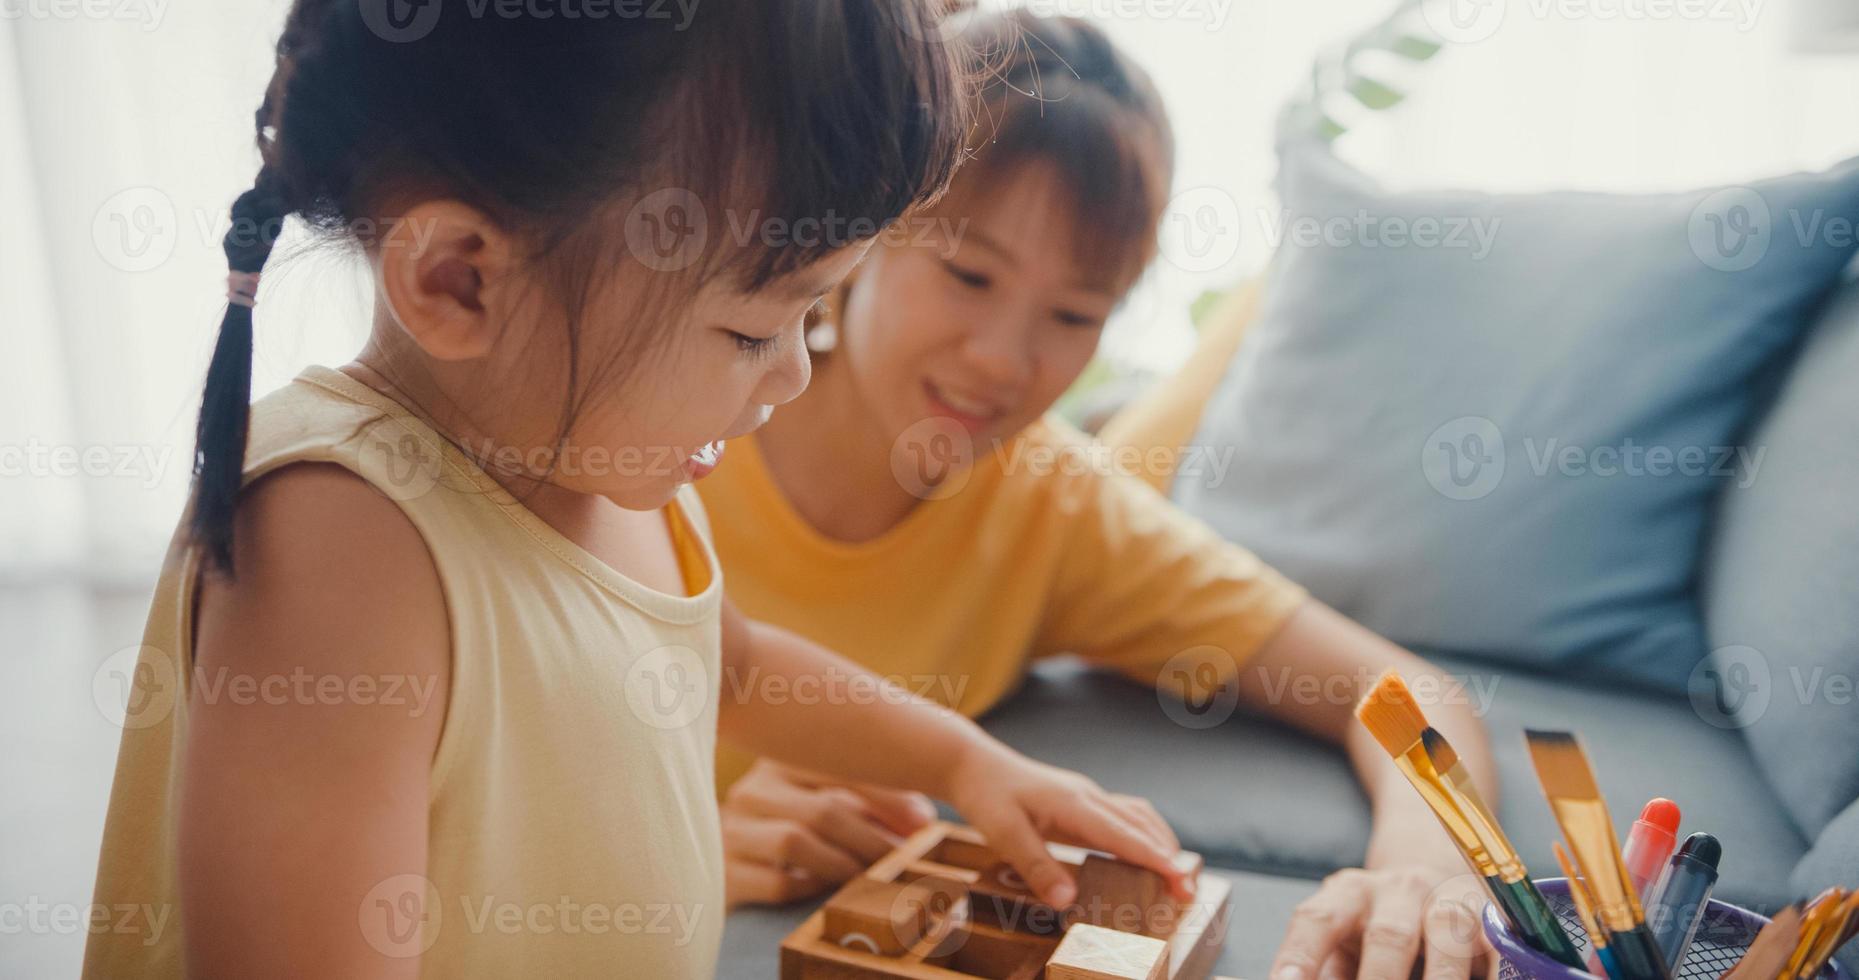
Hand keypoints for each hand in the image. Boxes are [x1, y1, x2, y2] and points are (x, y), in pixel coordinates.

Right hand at [722, 759, 937, 908]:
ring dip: (846, 865)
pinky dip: (812, 889)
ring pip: (796, 841)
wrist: (727, 876)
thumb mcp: (825, 809)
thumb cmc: (791, 837)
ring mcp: (731, 831)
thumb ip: (867, 804)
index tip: (924, 822)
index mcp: (780, 761)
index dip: (886, 796)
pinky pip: (777, 882)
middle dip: (873, 838)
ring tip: (872, 879)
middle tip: (905, 861)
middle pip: (822, 808)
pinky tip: (829, 895)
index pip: (837, 768)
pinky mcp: (722, 874)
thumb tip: (922, 818)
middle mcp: (751, 790)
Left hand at [942, 741, 1191, 909]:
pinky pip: (1126, 817)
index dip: (1153, 858)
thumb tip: (1067, 901)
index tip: (1179, 878)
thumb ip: (1035, 866)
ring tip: (1178, 879)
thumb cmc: (986, 796)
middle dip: (1168, 858)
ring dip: (1162, 845)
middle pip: (1141, 826)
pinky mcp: (1084, 802)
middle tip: (1187, 894)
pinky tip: (1149, 854)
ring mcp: (1089, 797)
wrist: (974, 764)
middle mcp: (1088, 797)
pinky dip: (1146, 836)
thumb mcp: (1002, 834)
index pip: (1122, 834)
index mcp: (1073, 804)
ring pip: (1139, 818)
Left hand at [1270, 866, 1493, 979]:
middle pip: (1388, 936)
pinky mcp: (1492, 919)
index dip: (1301, 955)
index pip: (1318, 920)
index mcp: (1348, 893)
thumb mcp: (1344, 942)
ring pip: (1447, 938)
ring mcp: (1449, 901)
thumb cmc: (1375, 928)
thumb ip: (1328, 969)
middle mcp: (1398, 891)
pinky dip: (1491, 976)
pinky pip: (1494, 950)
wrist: (1434, 876)